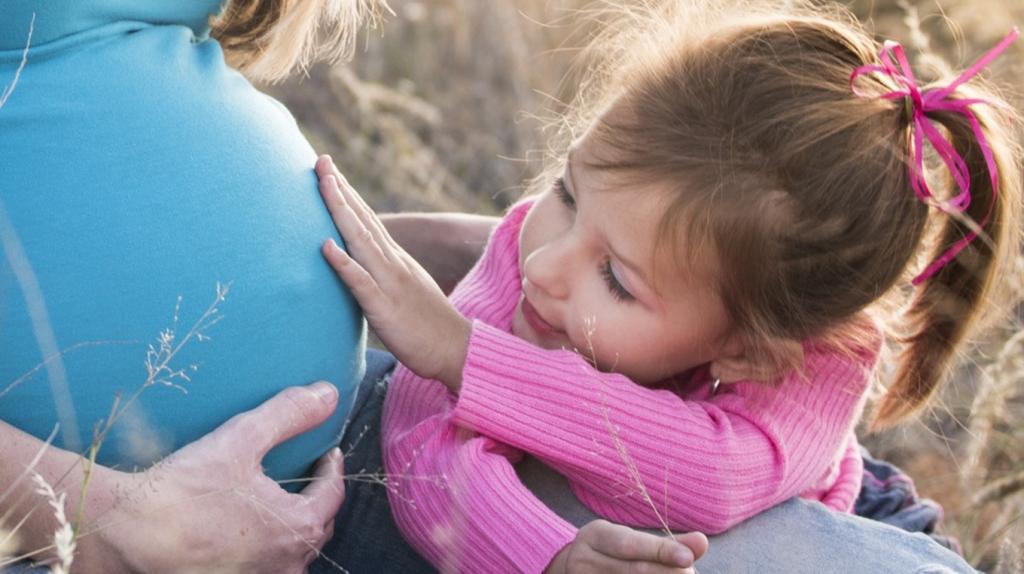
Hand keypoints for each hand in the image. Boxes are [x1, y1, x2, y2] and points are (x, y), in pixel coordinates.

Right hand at [80, 382, 346, 573]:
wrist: (122, 536)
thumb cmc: (183, 490)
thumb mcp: (241, 439)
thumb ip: (289, 414)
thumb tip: (329, 393)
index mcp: (298, 528)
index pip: (332, 495)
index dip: (331, 470)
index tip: (326, 454)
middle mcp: (285, 566)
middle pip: (315, 529)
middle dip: (314, 501)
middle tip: (304, 477)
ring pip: (288, 556)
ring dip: (288, 531)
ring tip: (274, 506)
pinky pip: (259, 568)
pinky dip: (260, 551)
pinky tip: (240, 534)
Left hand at [316, 155, 470, 391]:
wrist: (457, 350)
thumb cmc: (428, 326)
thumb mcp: (404, 291)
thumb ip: (383, 274)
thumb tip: (360, 265)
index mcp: (395, 260)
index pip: (368, 220)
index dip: (347, 194)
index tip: (328, 169)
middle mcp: (393, 264)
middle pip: (362, 220)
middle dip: (340, 189)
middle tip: (320, 160)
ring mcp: (390, 283)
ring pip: (361, 241)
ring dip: (340, 211)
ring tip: (323, 184)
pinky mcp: (385, 309)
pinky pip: (361, 283)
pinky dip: (344, 263)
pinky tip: (326, 246)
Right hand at [545, 520, 708, 573]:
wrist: (573, 569)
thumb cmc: (613, 553)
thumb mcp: (632, 540)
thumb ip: (666, 544)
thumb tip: (702, 542)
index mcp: (594, 536)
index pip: (630, 544)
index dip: (661, 551)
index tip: (689, 558)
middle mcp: (583, 560)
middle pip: (633, 570)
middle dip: (667, 573)